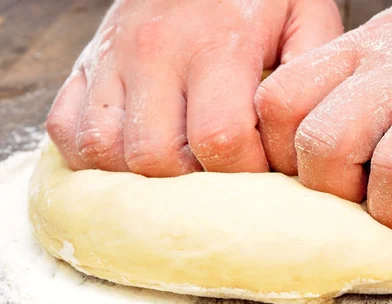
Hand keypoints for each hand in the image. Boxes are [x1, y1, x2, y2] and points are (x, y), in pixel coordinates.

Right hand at [46, 0, 341, 175]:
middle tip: (217, 175)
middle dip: (193, 184)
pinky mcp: (84, 68)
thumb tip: (301, 141)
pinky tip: (132, 152)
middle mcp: (153, 54)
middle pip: (157, 158)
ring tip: (177, 170)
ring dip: (141, 177)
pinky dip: (94, 156)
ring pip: (104, 151)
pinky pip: (67, 131)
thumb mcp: (305, 18)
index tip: (259, 169)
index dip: (243, 172)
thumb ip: (311, 76)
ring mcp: (111, 61)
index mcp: (216, 46)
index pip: (220, 140)